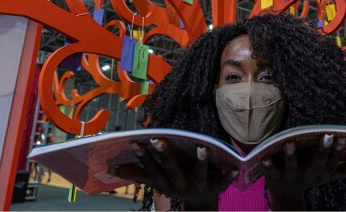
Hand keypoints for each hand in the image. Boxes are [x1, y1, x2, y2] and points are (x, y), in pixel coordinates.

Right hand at [108, 139, 237, 209]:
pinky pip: (223, 183)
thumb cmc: (174, 185)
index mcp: (165, 182)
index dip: (144, 157)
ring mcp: (198, 187)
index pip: (152, 169)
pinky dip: (229, 176)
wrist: (199, 207)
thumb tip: (110, 166)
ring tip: (203, 147)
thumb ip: (136, 173)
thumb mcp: (156, 181)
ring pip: (199, 174)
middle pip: (172, 170)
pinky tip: (235, 167)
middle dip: (166, 156)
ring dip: (201, 162)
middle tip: (160, 140)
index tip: (137, 141)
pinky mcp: (216, 188)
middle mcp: (180, 186)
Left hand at [263, 135, 345, 209]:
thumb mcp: (326, 174)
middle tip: (326, 135)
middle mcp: (308, 177)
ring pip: (292, 168)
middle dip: (322, 152)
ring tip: (290, 142)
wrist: (286, 194)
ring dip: (291, 156)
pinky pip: (272, 172)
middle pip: (316, 166)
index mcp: (321, 175)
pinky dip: (269, 166)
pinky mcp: (275, 179)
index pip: (331, 164)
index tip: (341, 137)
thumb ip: (345, 168)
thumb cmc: (308, 176)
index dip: (336, 152)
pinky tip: (266, 157)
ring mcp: (291, 178)